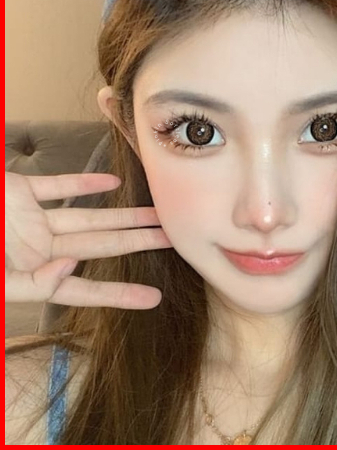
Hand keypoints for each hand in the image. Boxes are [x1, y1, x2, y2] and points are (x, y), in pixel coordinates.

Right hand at [5, 171, 171, 308]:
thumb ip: (32, 285)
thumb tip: (71, 268)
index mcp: (32, 276)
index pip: (85, 289)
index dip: (120, 294)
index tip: (155, 297)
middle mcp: (39, 249)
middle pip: (99, 246)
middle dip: (137, 242)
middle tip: (172, 239)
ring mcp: (32, 220)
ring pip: (88, 216)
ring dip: (122, 215)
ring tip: (156, 213)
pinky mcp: (21, 191)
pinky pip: (58, 185)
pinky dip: (84, 182)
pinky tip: (113, 182)